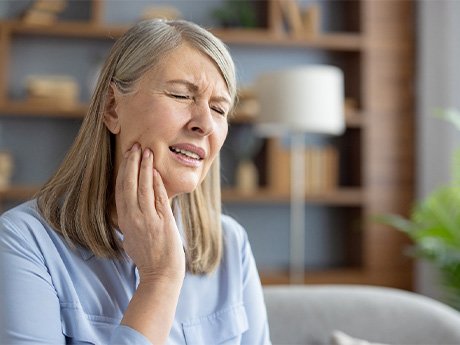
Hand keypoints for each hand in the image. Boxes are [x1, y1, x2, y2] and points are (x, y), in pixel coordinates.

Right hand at [115, 143, 184, 284]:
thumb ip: (132, 221)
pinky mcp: (162, 221)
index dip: (123, 171)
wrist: (161, 274)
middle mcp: (133, 218)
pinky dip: (156, 182)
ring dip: (144, 167)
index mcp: (124, 220)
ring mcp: (147, 219)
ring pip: (143, 187)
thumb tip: (132, 209)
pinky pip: (158, 197)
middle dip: (131, 163)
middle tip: (135, 146)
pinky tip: (156, 170)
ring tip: (146, 151)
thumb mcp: (132, 238)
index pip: (121, 190)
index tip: (126, 156)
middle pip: (128, 184)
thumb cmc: (148, 258)